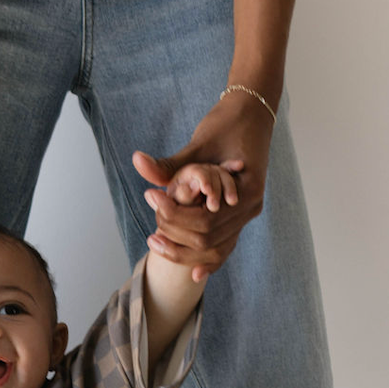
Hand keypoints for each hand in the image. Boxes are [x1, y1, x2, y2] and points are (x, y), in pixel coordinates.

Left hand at [132, 88, 275, 280]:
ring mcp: (248, 213)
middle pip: (208, 239)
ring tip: (156, 243)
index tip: (151, 201)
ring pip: (217, 248)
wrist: (252, 114)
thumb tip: (136, 161)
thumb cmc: (226, 124)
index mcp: (245, 189)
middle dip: (176, 237)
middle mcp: (251, 206)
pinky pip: (225, 244)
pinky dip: (208, 259)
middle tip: (150, 230)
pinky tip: (193, 273)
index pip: (205, 220)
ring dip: (186, 252)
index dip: (175, 217)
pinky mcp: (241, 215)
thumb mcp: (197, 143)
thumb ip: (169, 163)